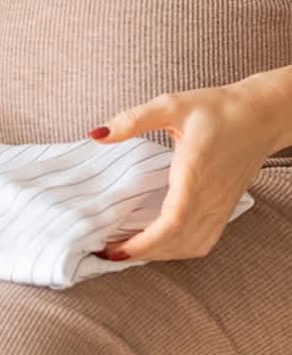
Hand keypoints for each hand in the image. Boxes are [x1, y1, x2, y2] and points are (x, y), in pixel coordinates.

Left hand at [88, 74, 288, 262]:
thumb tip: (97, 135)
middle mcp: (210, 196)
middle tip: (106, 252)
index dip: (144, 243)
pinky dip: (178, 250)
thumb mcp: (170, 105)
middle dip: (142, 253)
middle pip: (177, 242)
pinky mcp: (225, 208)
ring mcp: (220, 206)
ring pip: (192, 246)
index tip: (116, 250)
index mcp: (194, 173)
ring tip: (127, 251)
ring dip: (159, 255)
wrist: (262, 116)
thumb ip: (133, 120)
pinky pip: (204, 240)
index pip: (172, 222)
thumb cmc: (216, 109)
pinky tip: (157, 245)